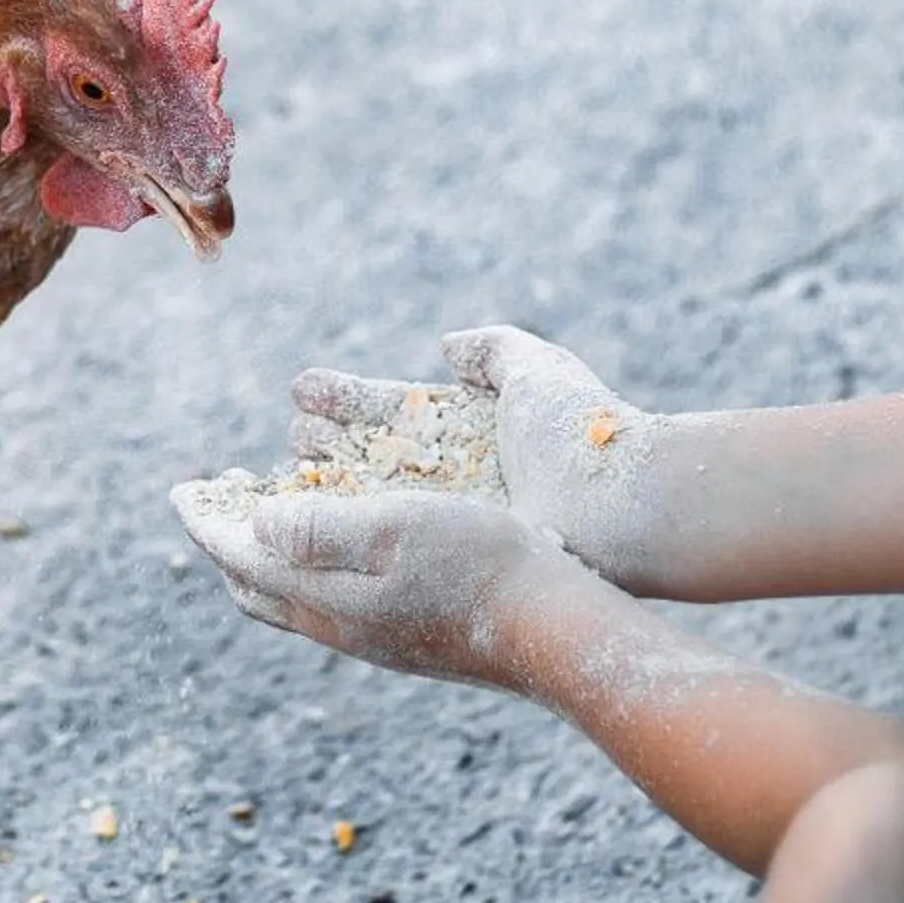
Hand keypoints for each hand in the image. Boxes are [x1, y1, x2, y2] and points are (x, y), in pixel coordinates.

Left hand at [168, 484, 587, 690]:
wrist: (556, 631)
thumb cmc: (483, 562)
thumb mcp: (394, 525)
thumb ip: (318, 527)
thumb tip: (253, 524)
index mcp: (325, 598)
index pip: (238, 556)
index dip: (204, 519)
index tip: (180, 490)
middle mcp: (339, 628)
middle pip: (254, 587)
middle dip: (225, 538)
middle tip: (216, 495)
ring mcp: (372, 640)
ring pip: (291, 601)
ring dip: (266, 555)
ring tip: (269, 511)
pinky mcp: (403, 641)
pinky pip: (329, 606)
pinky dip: (308, 569)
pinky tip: (337, 545)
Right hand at [287, 325, 660, 582]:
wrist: (622, 507)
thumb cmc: (583, 436)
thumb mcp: (538, 372)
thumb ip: (494, 348)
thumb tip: (446, 346)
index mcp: (472, 431)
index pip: (391, 409)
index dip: (345, 399)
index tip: (300, 388)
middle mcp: (457, 477)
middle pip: (372, 454)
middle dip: (325, 442)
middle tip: (287, 434)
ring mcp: (453, 519)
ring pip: (369, 495)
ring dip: (323, 481)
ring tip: (281, 469)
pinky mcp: (452, 556)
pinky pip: (385, 537)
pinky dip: (341, 526)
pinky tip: (304, 519)